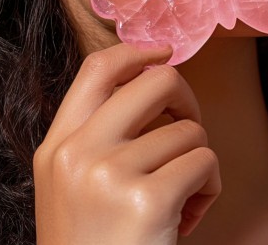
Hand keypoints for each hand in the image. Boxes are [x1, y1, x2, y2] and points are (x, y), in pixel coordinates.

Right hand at [33, 43, 220, 244]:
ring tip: (181, 200)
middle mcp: (77, 152)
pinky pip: (204, 162)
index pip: (96, 69)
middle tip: (189, 129)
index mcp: (57, 146)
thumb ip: (100, 136)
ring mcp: (108, 174)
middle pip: (154, 82)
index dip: (136, 50)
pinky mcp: (146, 200)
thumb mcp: (75, 186)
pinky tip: (189, 218)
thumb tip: (152, 79)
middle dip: (185, 99)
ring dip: (198, 163)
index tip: (164, 51)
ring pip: (188, 130)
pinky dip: (210, 188)